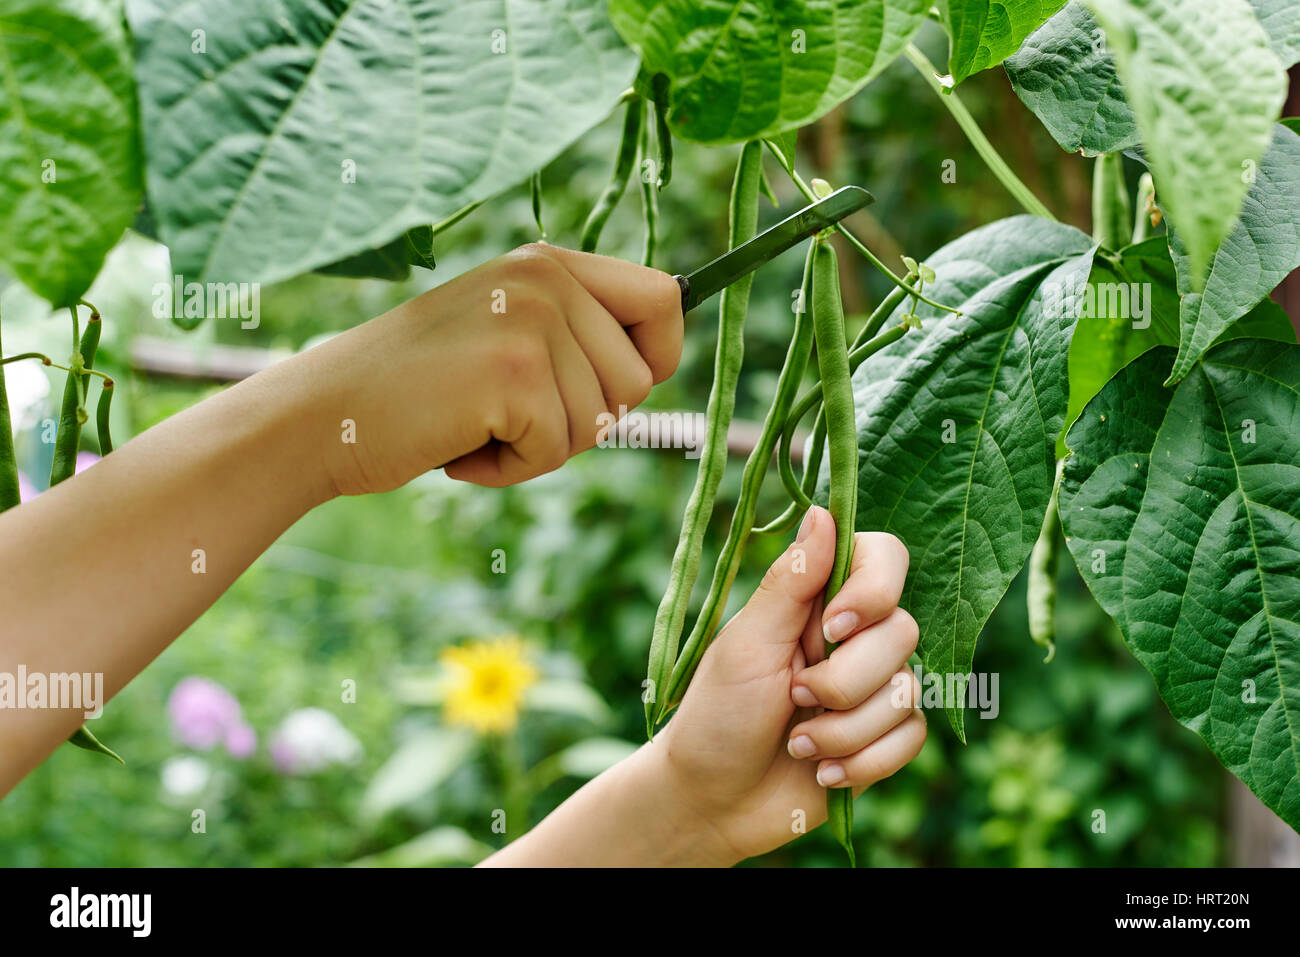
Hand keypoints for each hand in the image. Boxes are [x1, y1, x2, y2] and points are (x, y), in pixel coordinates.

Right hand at [307, 243, 682, 493]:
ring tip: (474, 425)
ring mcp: (532, 322)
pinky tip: (459, 447)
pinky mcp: (513, 373)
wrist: (325, 414)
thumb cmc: (418, 391)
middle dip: (583, 422)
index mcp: (549, 263)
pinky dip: (510, 469)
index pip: (664, 297)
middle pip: (639, 379)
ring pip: (598, 423)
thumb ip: (572, 338)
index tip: (616, 391)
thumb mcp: (505, 336)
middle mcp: (547, 279)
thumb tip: (654, 367)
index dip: (658, 356)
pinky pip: (555, 451)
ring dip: (540, 449)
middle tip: (508, 416)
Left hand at [651, 506, 925, 863]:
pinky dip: (863, 762)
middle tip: (791, 698)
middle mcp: (853, 637)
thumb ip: (790, 582)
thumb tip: (823, 511)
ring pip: (908, 691)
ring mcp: (872, 687)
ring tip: (796, 745)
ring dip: (844, 730)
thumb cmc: (716, 714)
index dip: (874, 590)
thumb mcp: (746, 644)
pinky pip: (911, 738)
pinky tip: (822, 773)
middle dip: (843, 681)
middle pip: (902, 632)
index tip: (834, 626)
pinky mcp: (884, 737)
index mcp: (818, 601)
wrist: (713, 801)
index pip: (883, 559)